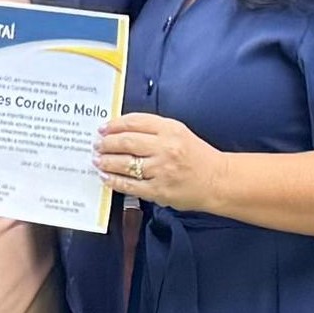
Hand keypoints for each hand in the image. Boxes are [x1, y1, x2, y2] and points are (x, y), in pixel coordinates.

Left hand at [93, 113, 226, 212]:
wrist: (217, 180)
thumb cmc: (197, 156)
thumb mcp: (179, 133)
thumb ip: (154, 129)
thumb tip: (122, 130)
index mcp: (170, 129)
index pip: (135, 122)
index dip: (114, 124)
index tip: (103, 128)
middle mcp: (165, 148)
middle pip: (126, 141)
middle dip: (106, 143)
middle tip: (96, 144)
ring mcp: (161, 170)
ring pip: (125, 163)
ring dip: (106, 161)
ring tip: (97, 160)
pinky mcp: (158, 190)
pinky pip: (130, 185)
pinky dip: (114, 180)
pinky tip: (106, 177)